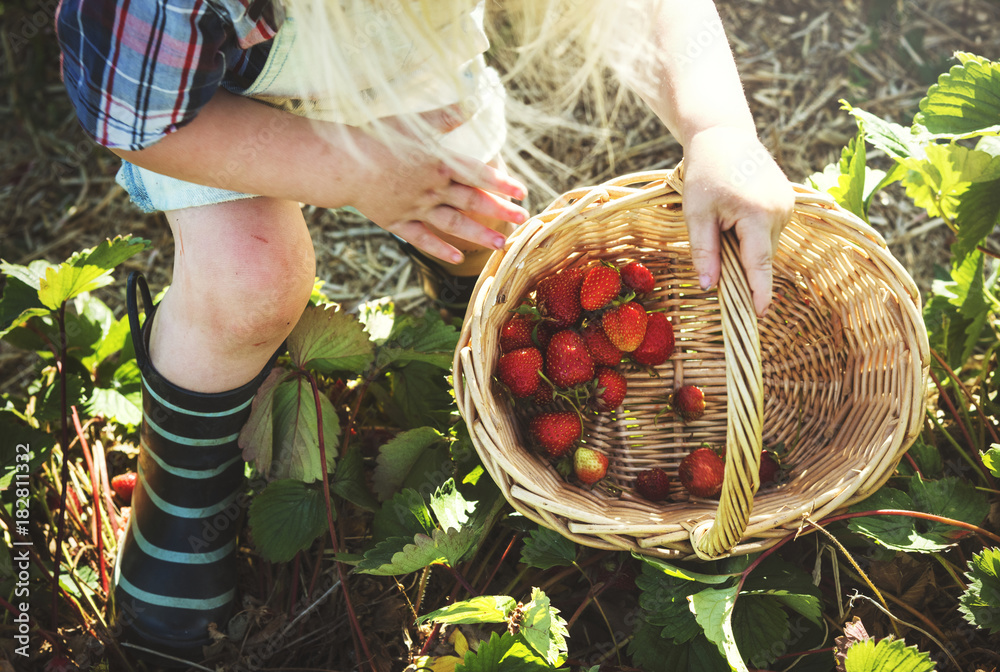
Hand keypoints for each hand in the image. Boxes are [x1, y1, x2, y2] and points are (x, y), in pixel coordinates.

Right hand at [348, 109, 527, 264]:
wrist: (340, 164)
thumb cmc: (375, 137)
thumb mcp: (412, 121)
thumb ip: (444, 116)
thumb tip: (474, 102)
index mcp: (438, 163)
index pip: (478, 173)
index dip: (502, 183)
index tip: (522, 191)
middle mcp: (431, 188)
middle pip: (471, 201)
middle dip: (499, 211)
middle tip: (522, 219)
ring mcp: (415, 208)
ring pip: (453, 224)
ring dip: (478, 235)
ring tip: (499, 244)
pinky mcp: (397, 222)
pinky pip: (423, 238)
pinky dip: (441, 248)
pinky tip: (458, 257)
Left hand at [681, 126, 794, 315]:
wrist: (723, 136)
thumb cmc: (705, 174)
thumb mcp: (697, 215)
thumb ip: (705, 252)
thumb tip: (709, 287)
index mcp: (757, 214)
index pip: (759, 264)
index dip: (759, 292)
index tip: (759, 315)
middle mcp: (780, 211)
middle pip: (760, 255)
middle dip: (741, 260)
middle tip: (716, 236)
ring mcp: (788, 205)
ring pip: (765, 244)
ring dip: (746, 244)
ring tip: (725, 215)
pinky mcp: (788, 201)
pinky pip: (769, 231)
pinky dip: (753, 232)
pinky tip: (737, 211)